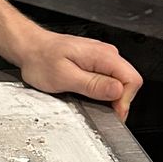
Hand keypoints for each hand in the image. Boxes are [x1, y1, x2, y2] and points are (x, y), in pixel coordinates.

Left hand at [14, 25, 142, 121]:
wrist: (30, 47)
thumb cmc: (41, 60)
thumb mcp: (65, 77)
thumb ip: (93, 85)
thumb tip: (117, 91)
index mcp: (103, 55)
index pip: (132, 80)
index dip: (125, 101)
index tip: (113, 114)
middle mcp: (106, 54)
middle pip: (128, 83)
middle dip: (117, 101)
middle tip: (98, 112)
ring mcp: (102, 57)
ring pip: (118, 82)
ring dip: (107, 96)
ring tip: (87, 100)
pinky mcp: (95, 63)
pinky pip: (107, 80)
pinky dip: (100, 91)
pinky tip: (85, 93)